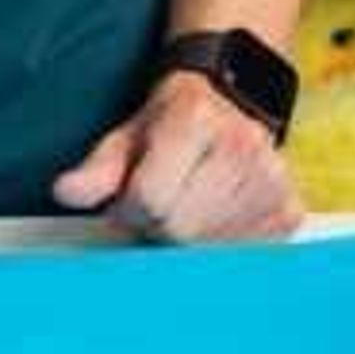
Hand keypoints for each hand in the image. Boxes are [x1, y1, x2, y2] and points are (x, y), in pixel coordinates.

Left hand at [51, 71, 300, 244]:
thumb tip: (65, 192)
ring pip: (210, 248)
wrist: (228, 99)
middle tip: (162, 202)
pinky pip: (244, 254)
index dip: (130, 207)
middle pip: (179, 228)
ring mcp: (271, 178)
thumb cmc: (170, 123)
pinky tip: (217, 218)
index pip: (149, 199)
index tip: (133, 195)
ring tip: (188, 206)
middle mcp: (241, 144)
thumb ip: (96, 170)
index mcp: (195, 119)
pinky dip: (222, 245)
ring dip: (191, 239)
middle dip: (160, 225)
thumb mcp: (126, 136)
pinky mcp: (289, 209)